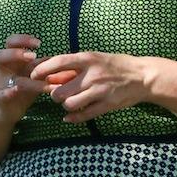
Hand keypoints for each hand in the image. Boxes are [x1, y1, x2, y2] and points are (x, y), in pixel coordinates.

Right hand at [0, 34, 47, 112]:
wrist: (10, 109)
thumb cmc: (25, 88)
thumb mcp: (35, 75)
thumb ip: (45, 66)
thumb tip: (66, 59)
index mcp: (13, 60)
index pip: (11, 43)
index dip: (22, 39)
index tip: (38, 43)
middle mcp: (4, 70)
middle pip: (0, 55)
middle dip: (16, 53)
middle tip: (33, 55)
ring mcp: (0, 84)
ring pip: (6, 76)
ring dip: (21, 75)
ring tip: (34, 76)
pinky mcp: (0, 99)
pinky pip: (2, 94)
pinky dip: (8, 92)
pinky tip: (16, 91)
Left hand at [32, 51, 153, 123]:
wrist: (143, 76)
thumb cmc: (115, 65)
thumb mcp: (94, 58)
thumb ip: (73, 66)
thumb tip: (50, 74)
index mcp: (88, 59)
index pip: (59, 62)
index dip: (43, 69)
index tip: (33, 74)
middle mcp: (92, 75)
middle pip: (60, 90)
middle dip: (54, 94)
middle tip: (56, 94)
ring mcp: (100, 91)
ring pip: (70, 104)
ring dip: (65, 105)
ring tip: (69, 102)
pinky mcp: (108, 105)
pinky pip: (85, 115)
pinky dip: (73, 118)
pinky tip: (69, 118)